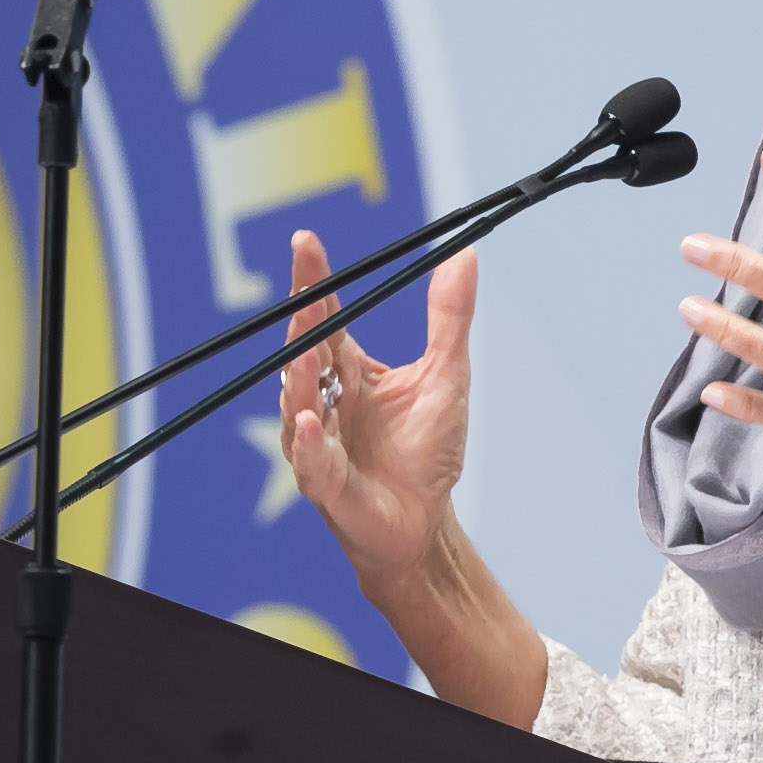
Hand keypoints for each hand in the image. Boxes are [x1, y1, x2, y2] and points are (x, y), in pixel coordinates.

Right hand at [277, 226, 545, 725]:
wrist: (424, 522)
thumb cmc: (428, 452)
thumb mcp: (447, 375)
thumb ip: (449, 318)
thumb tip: (465, 255)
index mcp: (347, 368)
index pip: (323, 315)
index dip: (313, 279)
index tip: (305, 240)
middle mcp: (323, 398)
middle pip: (303, 351)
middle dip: (301, 322)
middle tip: (306, 292)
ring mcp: (317, 440)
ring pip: (298, 402)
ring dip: (300, 380)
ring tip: (305, 355)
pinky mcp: (324, 482)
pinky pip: (311, 458)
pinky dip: (310, 440)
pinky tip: (313, 419)